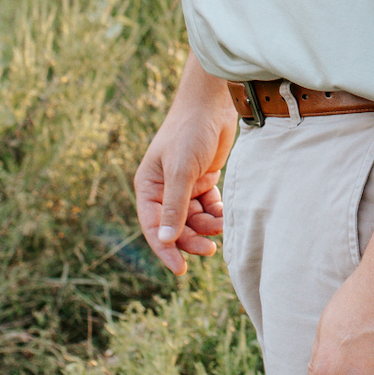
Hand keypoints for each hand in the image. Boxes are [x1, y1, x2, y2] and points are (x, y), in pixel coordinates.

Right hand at [133, 57, 237, 275]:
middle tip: (209, 250)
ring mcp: (185, 186)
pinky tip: (225, 217)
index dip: (165, 250)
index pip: (153, 227)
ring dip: (207, 228)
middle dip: (191, 240)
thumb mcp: (180, 170)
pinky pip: (208, 208)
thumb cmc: (189, 132)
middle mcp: (163, 189)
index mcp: (148, 186)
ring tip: (222, 227)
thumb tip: (165, 241)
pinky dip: (216, 215)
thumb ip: (174, 206)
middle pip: (175, 227)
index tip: (180, 270)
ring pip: (194, 220)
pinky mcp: (204, 180)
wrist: (213, 104)